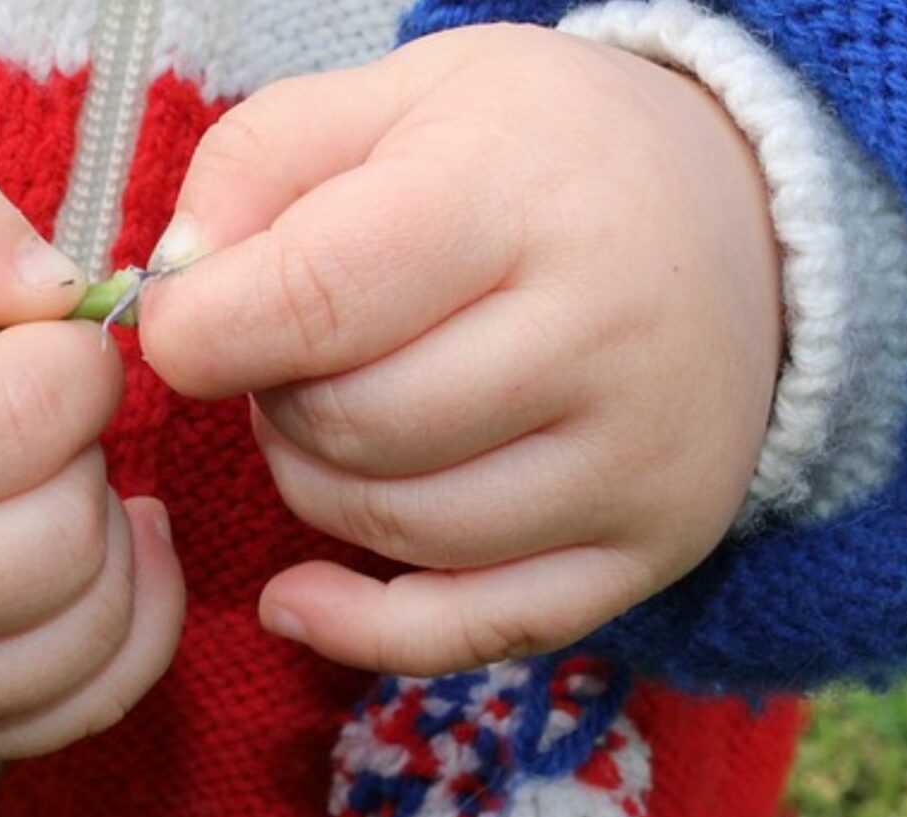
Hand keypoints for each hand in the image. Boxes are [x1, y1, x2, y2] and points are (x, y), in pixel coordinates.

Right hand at [0, 157, 185, 758]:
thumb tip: (75, 296)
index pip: (26, 412)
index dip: (69, 356)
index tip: (26, 341)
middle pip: (67, 531)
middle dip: (80, 448)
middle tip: (18, 412)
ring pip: (95, 626)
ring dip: (106, 535)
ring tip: (40, 479)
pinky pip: (87, 702)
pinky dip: (131, 623)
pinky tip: (101, 551)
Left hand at [139, 26, 779, 675]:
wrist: (733, 214)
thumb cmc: (535, 151)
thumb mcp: (394, 95)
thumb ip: (257, 166)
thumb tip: (173, 293)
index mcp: (517, 195)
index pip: (317, 298)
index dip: (204, 331)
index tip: (181, 325)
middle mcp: (600, 335)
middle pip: (352, 426)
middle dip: (277, 397)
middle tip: (296, 348)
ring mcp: (636, 459)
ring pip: (396, 527)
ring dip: (318, 480)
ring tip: (344, 403)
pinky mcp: (647, 547)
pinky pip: (476, 631)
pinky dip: (364, 627)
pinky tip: (298, 596)